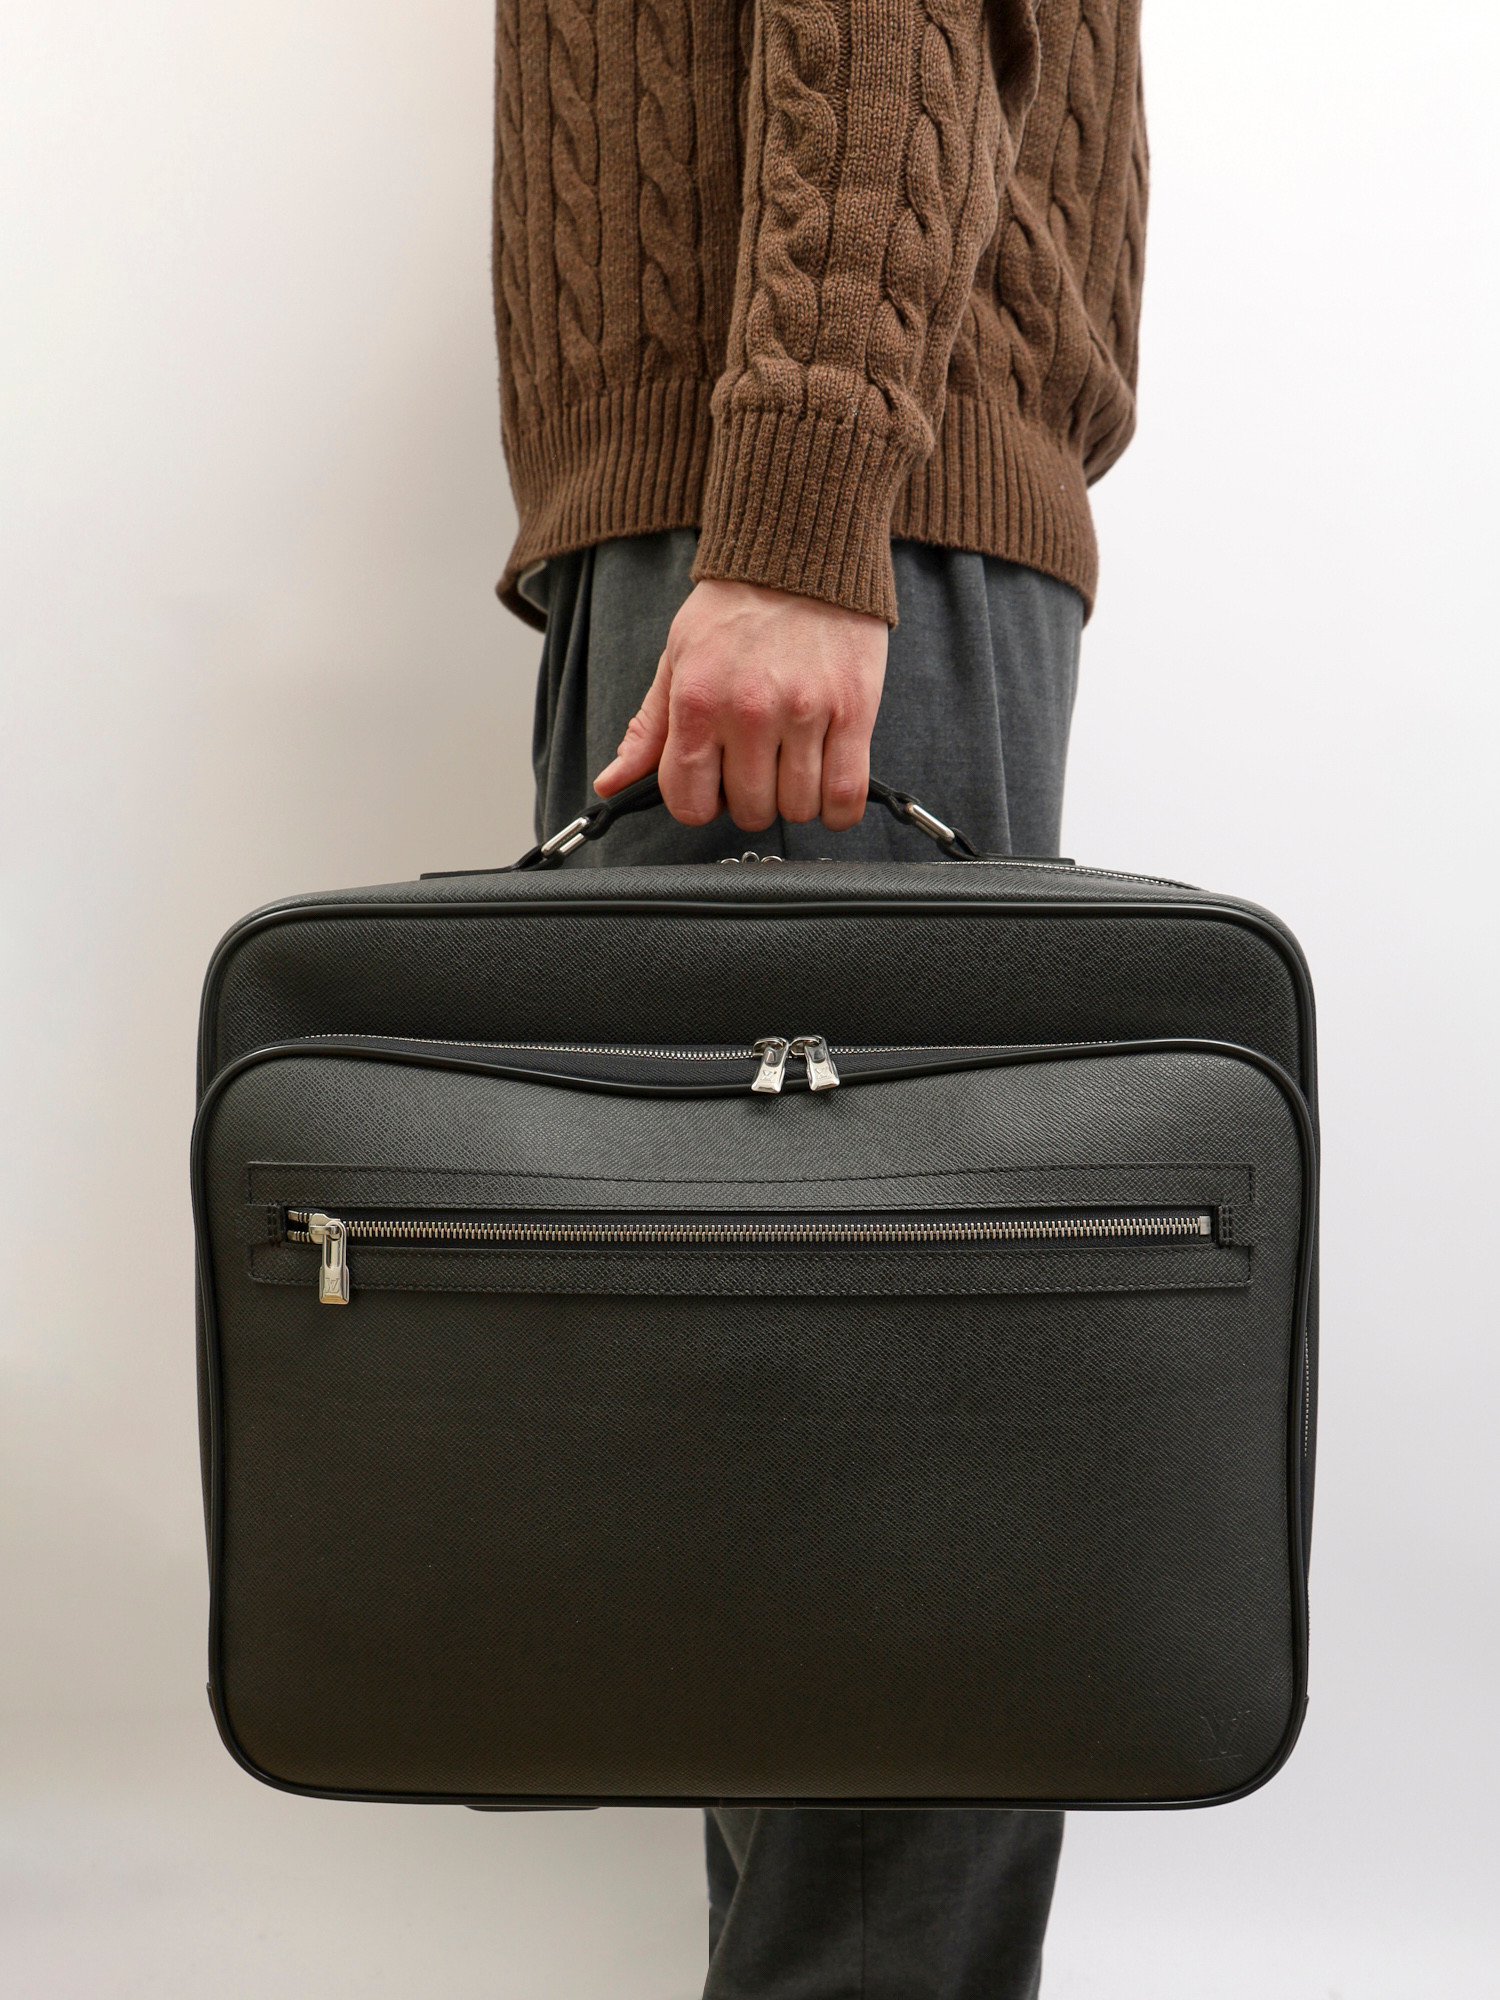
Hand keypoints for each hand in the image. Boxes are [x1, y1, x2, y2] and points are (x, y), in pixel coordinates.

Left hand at [593, 578, 887, 831]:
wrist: (799, 553)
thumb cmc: (735, 608)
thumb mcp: (677, 659)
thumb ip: (649, 729)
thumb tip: (611, 784)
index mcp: (698, 701)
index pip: (690, 802)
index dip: (701, 804)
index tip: (714, 787)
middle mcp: (749, 712)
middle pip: (750, 811)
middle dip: (751, 800)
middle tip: (758, 768)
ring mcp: (805, 713)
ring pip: (798, 808)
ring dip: (795, 800)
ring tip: (794, 767)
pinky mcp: (853, 710)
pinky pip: (845, 794)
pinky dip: (838, 809)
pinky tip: (827, 785)